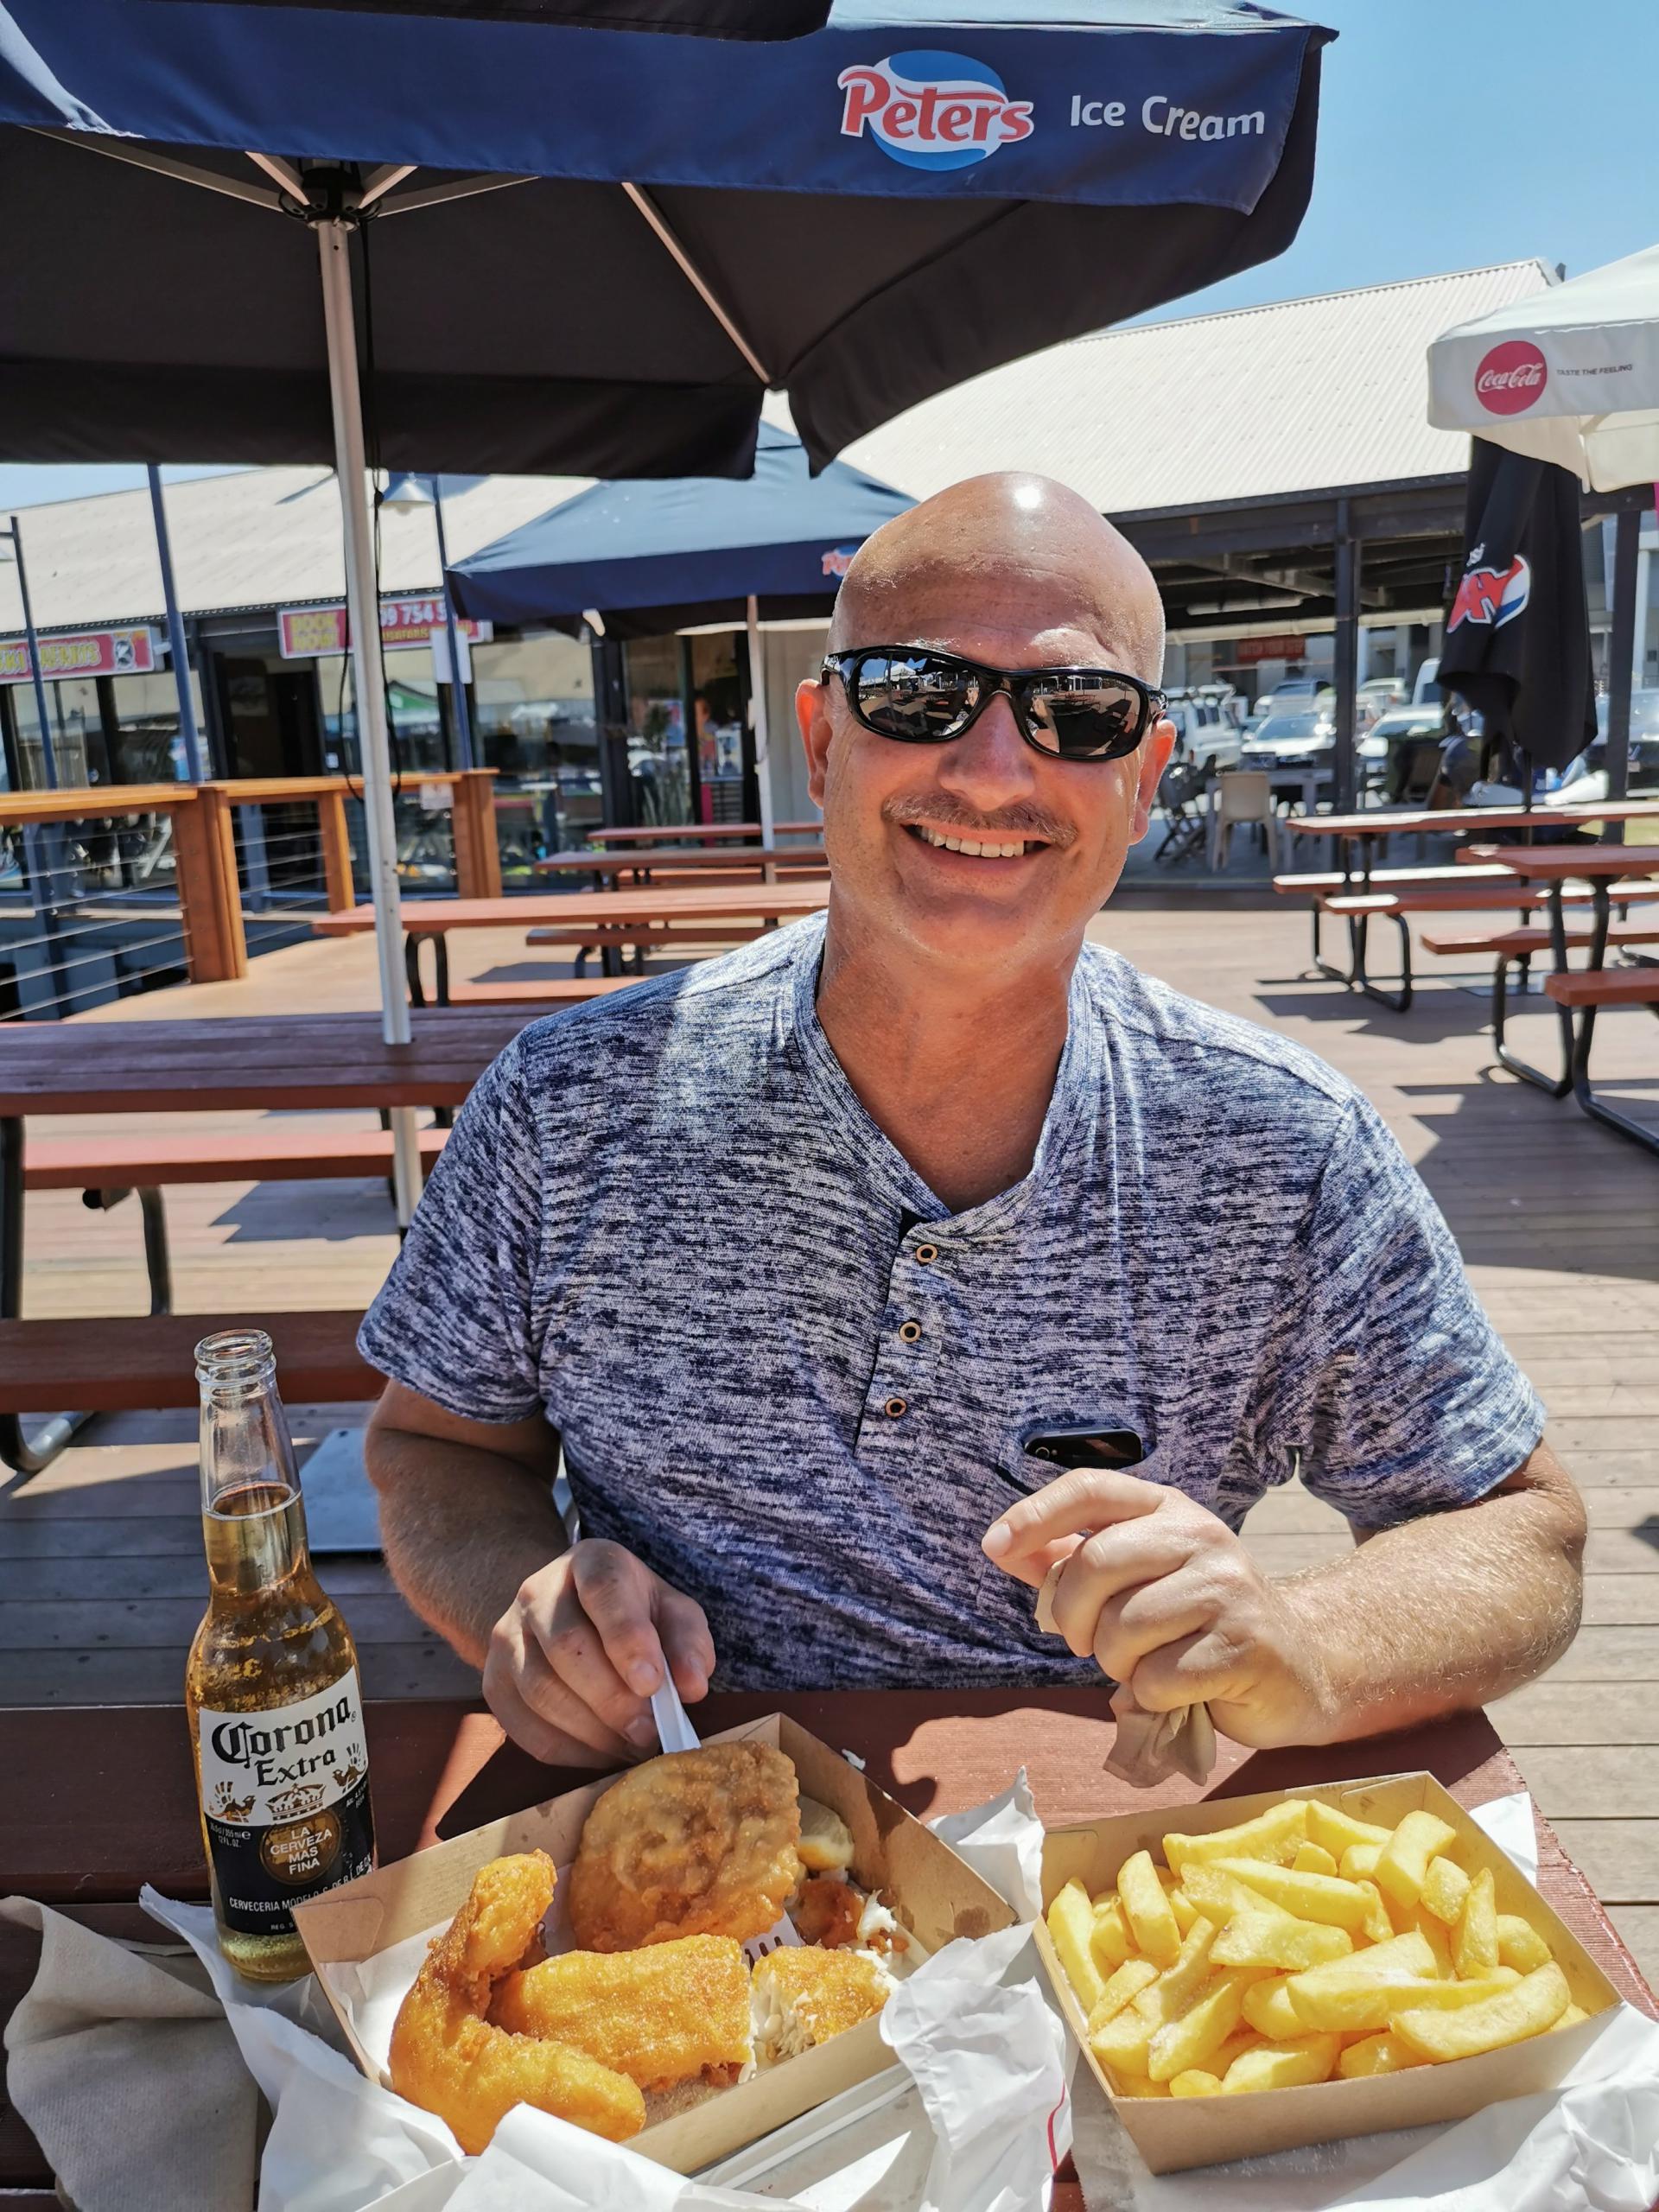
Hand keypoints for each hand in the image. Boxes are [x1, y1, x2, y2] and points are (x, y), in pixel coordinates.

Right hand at [483, 1539, 716, 1766]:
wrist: (565, 1612)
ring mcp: (508, 1635)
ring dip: (592, 1731)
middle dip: (612, 1698)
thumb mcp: (670, 1612)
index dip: (627, 1637)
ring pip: (541, 1690)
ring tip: (632, 1746)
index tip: (652, 1683)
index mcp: (591, 1562)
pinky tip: (603, 1754)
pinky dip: (569, 1750)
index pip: (603, 1590)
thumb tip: (692, 1686)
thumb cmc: (632, 1613)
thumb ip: (688, 1643)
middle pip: (566, 1645)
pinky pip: (524, 1727)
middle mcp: (539, 1591)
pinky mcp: (494, 1680)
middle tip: (650, 1732)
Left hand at [982, 1467, 1334, 1748]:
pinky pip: (1157, 1678)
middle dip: (1072, 1616)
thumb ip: (1071, 1561)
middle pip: (1096, 1564)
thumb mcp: (1138, 1578)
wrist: (1296, 1666)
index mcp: (1168, 1509)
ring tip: (1144, 1664)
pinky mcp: (1244, 1645)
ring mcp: (1227, 1588)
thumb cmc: (1197, 1622)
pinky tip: (1179, 1690)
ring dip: (1116, 1663)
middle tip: (1084, 1642)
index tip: (994, 1546)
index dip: (1036, 1513)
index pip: (1092, 1489)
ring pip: (1122, 1628)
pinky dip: (1151, 1697)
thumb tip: (1002, 1547)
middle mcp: (1200, 1535)